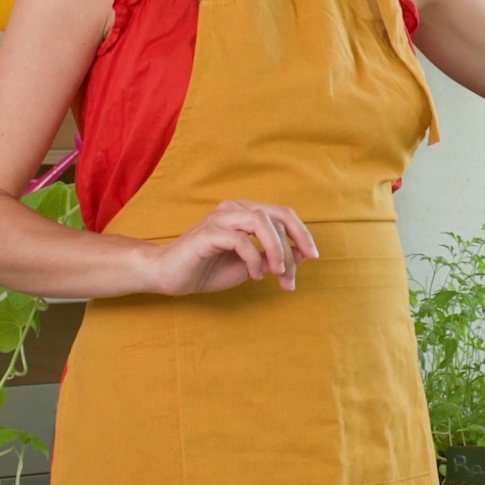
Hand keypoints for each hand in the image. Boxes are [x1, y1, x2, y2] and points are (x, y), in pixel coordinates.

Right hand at [150, 200, 319, 295]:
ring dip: (276, 250)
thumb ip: (275, 256)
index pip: (283, 214)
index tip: (314, 257)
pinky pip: (240, 241)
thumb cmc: (209, 269)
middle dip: (293, 247)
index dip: (302, 233)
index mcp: (246, 212)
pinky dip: (254, 260)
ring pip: (261, 222)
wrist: (170, 276)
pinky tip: (253, 275)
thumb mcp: (252, 265)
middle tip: (293, 276)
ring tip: (277, 273)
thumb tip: (304, 253)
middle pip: (277, 217)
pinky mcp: (208, 233)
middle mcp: (235, 209)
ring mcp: (220, 218)